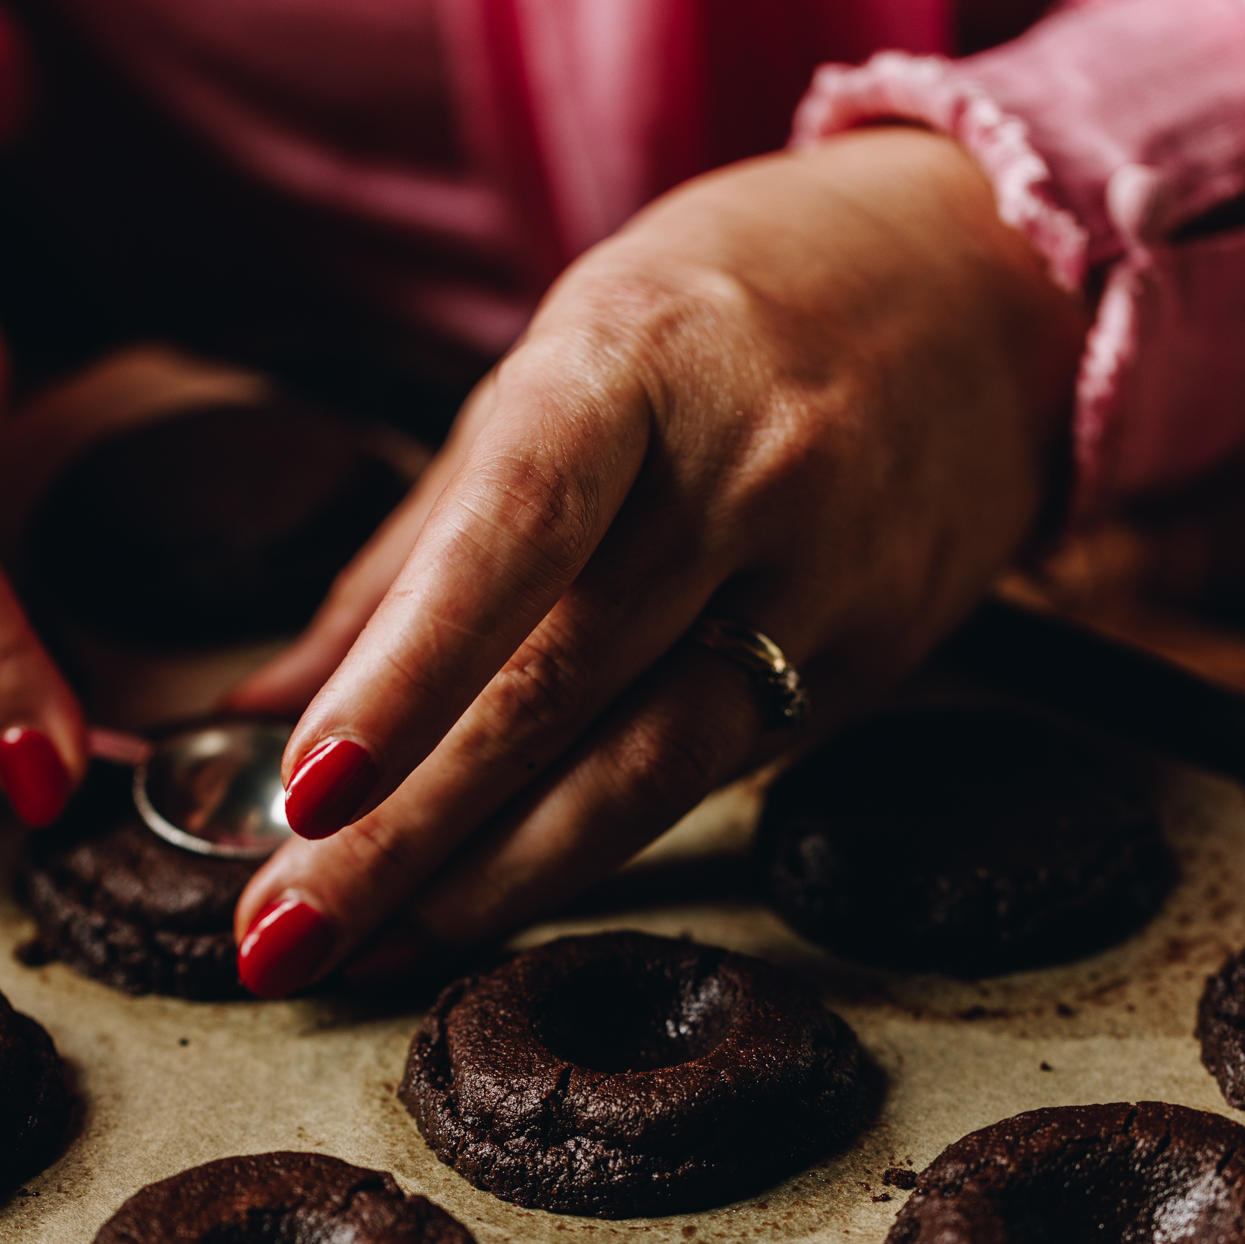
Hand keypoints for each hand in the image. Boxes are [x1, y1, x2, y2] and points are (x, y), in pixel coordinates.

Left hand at [230, 127, 1086, 994]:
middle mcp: (746, 473)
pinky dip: (577, 852)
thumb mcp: (560, 372)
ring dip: (484, 884)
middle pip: (555, 690)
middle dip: (401, 835)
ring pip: (640, 772)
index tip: (303, 789)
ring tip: (359, 955)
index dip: (408, 669)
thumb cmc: (724, 315)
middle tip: (276, 938)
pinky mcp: (868, 663)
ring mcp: (824, 581)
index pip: (514, 530)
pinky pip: (701, 780)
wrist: (986, 287)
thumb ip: (412, 549)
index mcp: (636, 361)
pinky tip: (483, 902)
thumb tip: (258, 707)